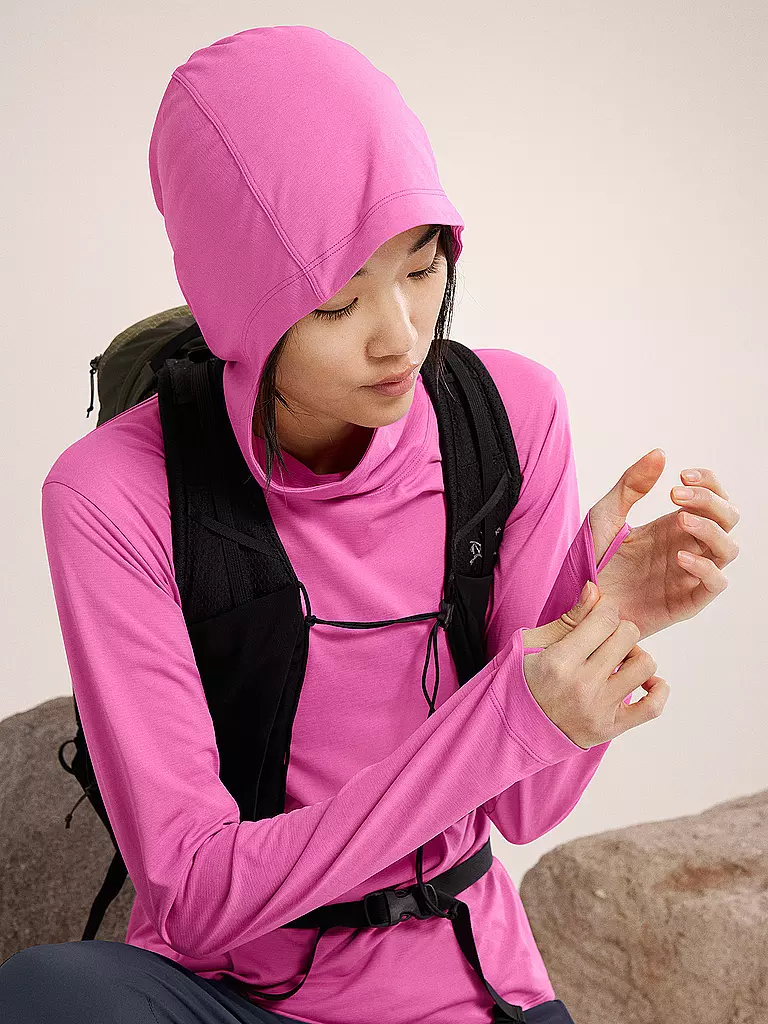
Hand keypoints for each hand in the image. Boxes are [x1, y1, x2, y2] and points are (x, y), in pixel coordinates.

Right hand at [521, 581, 668, 749]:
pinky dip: (657, 689)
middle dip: (618, 629)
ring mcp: (599, 710)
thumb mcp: (533, 642)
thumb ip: (570, 618)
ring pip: (644, 665)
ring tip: (617, 661)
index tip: (597, 614)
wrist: (513, 727)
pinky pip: (653, 707)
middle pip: (627, 636)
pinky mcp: (610, 729)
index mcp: (559, 661)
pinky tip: (644, 680)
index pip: (605, 619)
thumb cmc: (521, 680)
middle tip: (603, 638)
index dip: (605, 609)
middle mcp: (582, 686)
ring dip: (634, 656)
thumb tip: (595, 590)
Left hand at [588, 450, 739, 640]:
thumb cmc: (591, 561)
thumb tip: (661, 453)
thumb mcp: (606, 515)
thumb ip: (631, 485)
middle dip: (710, 500)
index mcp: (673, 526)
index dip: (708, 482)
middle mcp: (688, 547)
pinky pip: (715, 584)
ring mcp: (690, 575)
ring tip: (680, 520)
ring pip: (728, 549)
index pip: (713, 498)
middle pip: (729, 518)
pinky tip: (679, 557)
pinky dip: (706, 568)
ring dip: (711, 529)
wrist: (578, 603)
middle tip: (675, 494)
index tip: (681, 474)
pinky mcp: (686, 602)